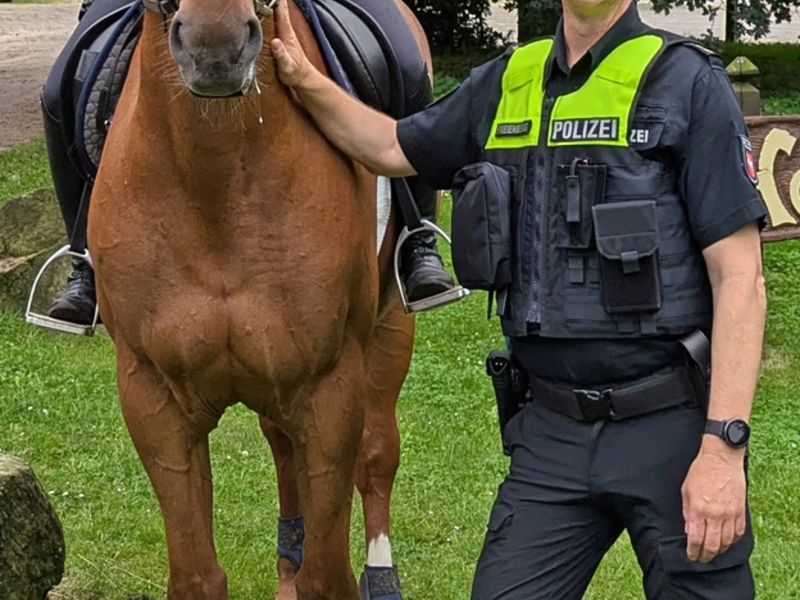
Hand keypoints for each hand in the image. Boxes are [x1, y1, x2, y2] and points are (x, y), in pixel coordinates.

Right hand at [270, 1, 313, 87]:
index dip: (276, 0)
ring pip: (277, 11)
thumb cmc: (295, 73)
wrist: (303, 77)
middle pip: (279, 7)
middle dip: (273, 0)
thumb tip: (275, 42)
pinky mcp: (281, 36)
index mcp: (287, 33)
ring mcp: (284, 32)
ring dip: (272, 3)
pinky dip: (271, 10)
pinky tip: (265, 7)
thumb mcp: (287, 67)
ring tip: (261, 0)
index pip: (281, 11)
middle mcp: (286, 29)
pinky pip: (275, 19)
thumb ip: (281, 55)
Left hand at [681, 438, 746, 562]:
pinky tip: (727, 542)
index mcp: (699, 509)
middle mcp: (716, 514)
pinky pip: (738, 532)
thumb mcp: (686, 491)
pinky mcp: (741, 510)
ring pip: (727, 542)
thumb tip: (689, 530)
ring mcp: (730, 513)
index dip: (693, 551)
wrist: (721, 458)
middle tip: (702, 558)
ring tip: (713, 552)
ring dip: (720, 550)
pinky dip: (732, 541)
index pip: (696, 539)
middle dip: (706, 555)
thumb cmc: (700, 471)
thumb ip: (687, 512)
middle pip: (712, 545)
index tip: (691, 556)